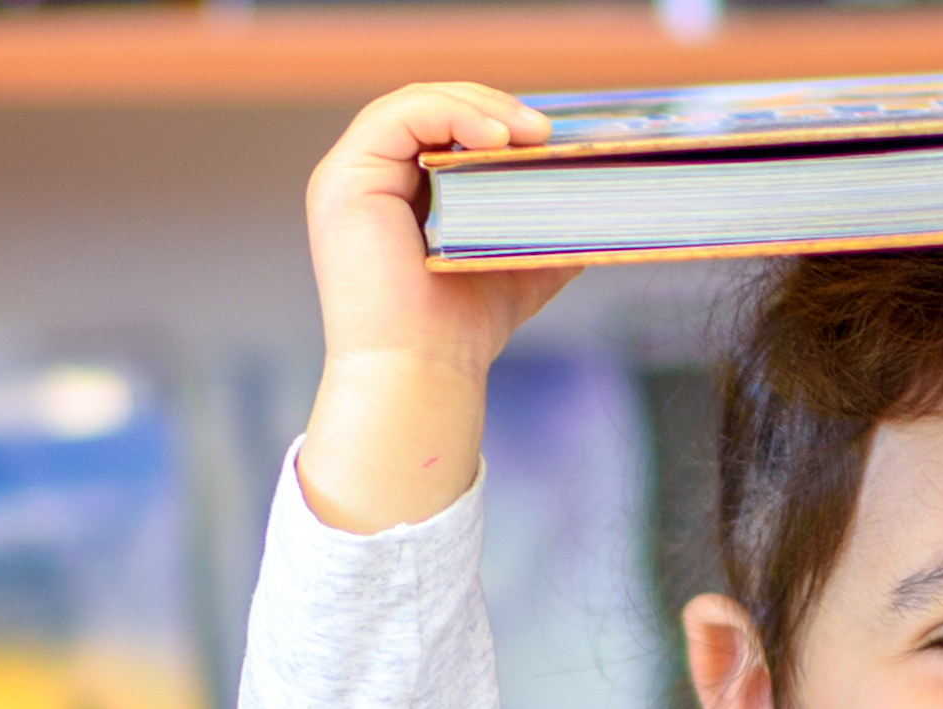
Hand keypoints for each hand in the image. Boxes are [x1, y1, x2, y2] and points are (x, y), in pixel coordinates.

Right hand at [298, 83, 579, 533]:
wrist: (423, 371)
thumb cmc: (462, 328)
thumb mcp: (518, 260)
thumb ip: (545, 226)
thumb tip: (597, 197)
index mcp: (400, 190)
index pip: (444, 125)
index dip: (494, 116)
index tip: (548, 137)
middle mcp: (369, 178)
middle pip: (430, 106)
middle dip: (493, 107)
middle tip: (546, 131)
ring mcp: (350, 176)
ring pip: (415, 102)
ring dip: (478, 107)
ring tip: (530, 134)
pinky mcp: (345, 180)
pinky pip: (399, 117)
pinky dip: (451, 115)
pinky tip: (496, 139)